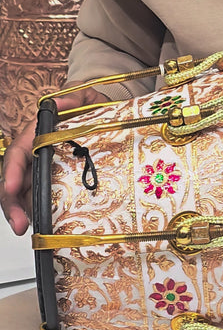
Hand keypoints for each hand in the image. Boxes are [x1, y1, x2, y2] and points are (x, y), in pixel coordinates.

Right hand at [1, 88, 108, 235]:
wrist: (104, 118)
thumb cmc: (89, 109)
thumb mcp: (84, 98)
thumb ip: (73, 97)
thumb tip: (60, 104)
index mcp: (36, 137)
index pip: (17, 155)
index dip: (10, 172)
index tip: (12, 187)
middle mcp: (35, 158)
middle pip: (15, 183)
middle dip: (12, 204)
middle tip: (19, 225)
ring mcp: (45, 174)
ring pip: (26, 197)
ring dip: (25, 215)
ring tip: (29, 232)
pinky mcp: (58, 187)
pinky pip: (45, 204)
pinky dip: (43, 217)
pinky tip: (48, 232)